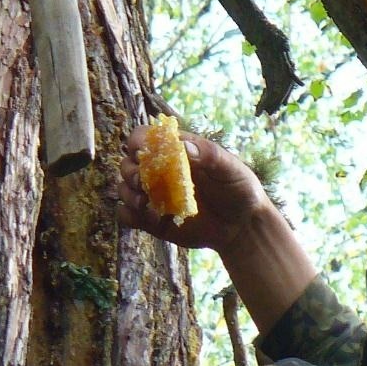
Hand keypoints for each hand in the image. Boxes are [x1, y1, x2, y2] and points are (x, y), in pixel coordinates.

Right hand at [117, 126, 273, 253]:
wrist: (242, 227)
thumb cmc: (239, 190)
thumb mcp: (230, 168)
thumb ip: (209, 154)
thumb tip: (182, 145)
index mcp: (176, 152)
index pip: (145, 138)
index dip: (137, 141)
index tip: (140, 151)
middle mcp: (160, 172)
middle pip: (128, 164)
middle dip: (130, 172)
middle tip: (141, 183)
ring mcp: (154, 197)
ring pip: (124, 189)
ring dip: (127, 194)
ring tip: (144, 203)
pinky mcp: (152, 221)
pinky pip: (127, 216)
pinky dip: (128, 216)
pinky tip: (145, 219)